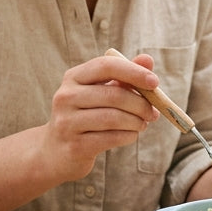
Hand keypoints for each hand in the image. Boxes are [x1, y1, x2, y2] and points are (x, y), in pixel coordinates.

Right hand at [40, 53, 161, 180]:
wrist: (56, 151)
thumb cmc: (85, 115)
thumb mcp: (100, 91)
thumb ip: (124, 75)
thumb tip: (148, 59)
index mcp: (73, 77)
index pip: (106, 66)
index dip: (133, 71)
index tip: (154, 82)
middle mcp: (66, 96)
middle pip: (114, 95)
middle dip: (141, 104)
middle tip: (153, 112)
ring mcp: (67, 122)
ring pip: (114, 117)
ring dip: (136, 121)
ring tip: (142, 123)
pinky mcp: (75, 145)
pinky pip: (111, 138)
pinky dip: (129, 136)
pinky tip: (131, 135)